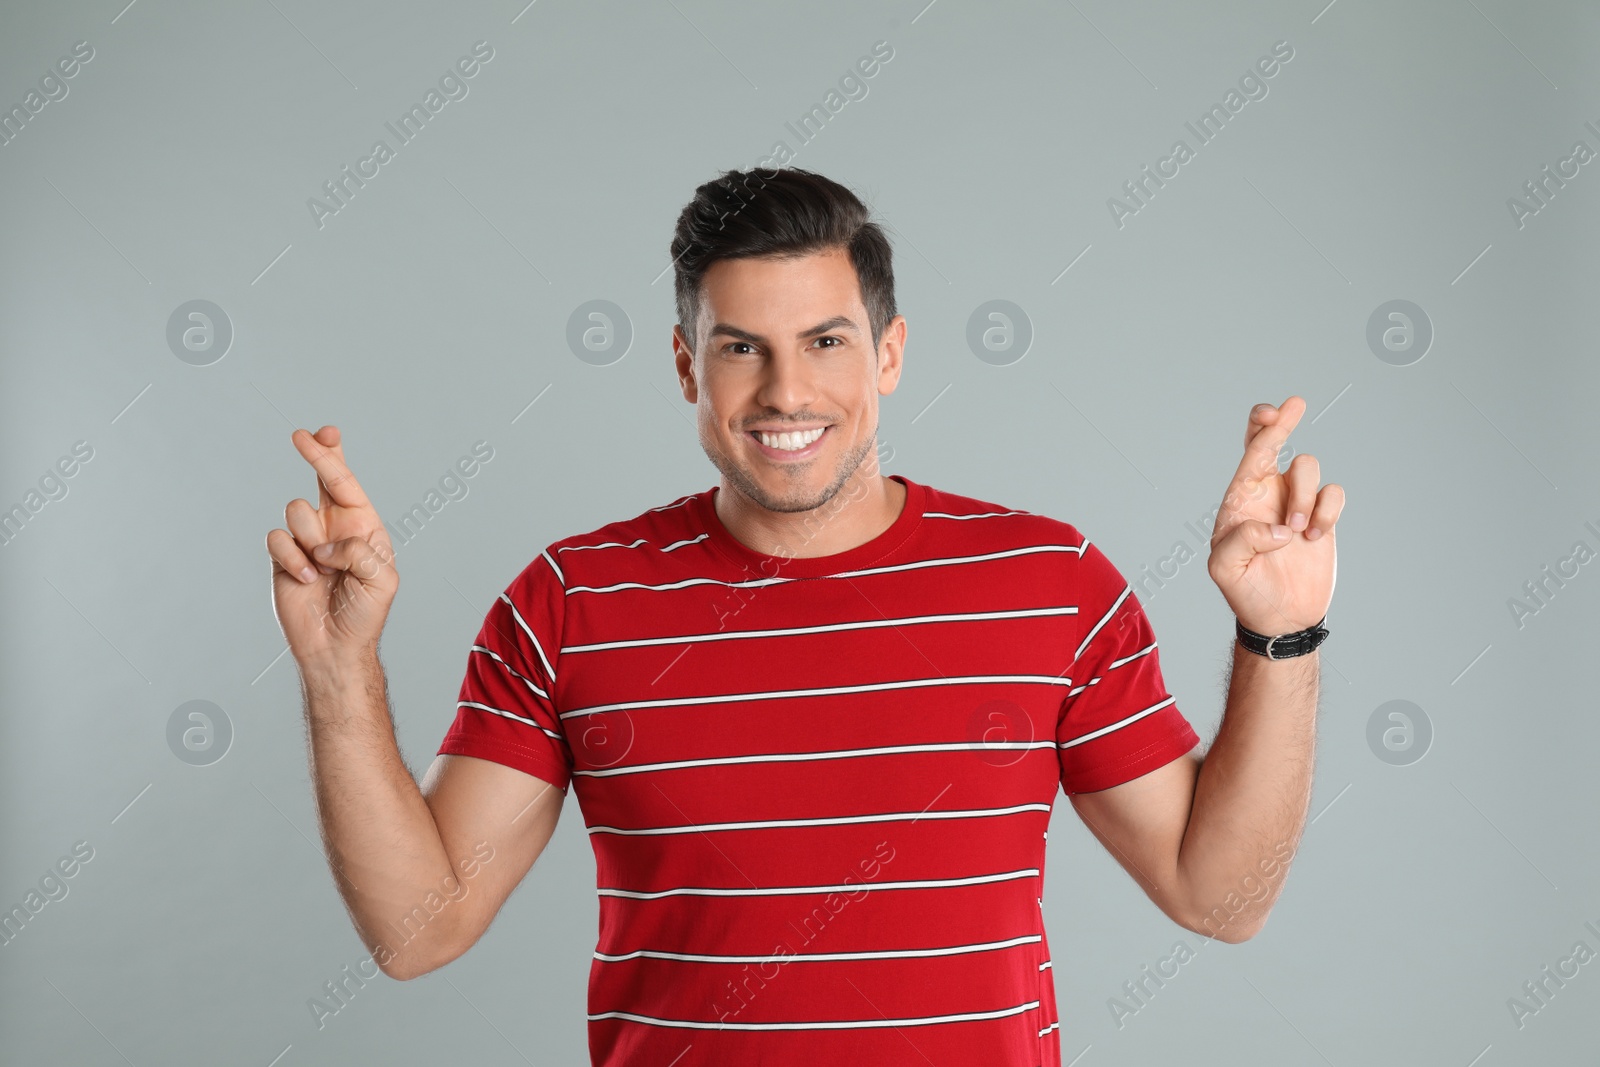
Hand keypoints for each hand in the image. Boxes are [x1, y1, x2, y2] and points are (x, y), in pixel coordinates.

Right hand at [266, 426, 399, 667]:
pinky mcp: (283, 557)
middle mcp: (334, 527)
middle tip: (301, 435)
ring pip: (297, 510)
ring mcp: (307, 540)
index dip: (334, 455)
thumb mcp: (382, 579)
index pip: (347, 483)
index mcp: (363, 525)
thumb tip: (325, 541)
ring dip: (311, 538)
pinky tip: (306, 581)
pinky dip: (292, 560)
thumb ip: (358, 550)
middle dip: (315, 453)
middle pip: (321, 478)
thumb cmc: (365, 613)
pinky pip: (278, 539)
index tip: (324, 433)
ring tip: (323, 568)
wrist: (335, 645)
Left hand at [1207, 396, 1344, 635]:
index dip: (1261, 429)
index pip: (1249, 455)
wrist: (1280, 617)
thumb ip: (1239, 541)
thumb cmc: (1246, 591)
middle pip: (1274, 443)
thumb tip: (1277, 526)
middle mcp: (1267, 494)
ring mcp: (1297, 504)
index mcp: (1240, 499)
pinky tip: (1314, 537)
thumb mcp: (1225, 568)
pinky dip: (1328, 512)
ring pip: (1308, 470)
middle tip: (1295, 404)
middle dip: (1282, 421)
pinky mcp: (1322, 518)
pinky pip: (1334, 494)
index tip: (1273, 415)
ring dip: (1305, 498)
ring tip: (1296, 533)